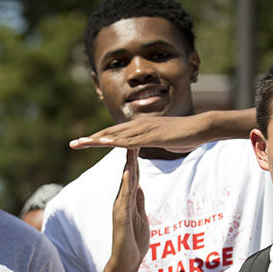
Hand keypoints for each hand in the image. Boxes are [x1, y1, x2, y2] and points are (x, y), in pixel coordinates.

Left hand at [70, 116, 209, 152]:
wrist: (200, 127)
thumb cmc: (184, 135)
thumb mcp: (161, 139)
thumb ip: (149, 141)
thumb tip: (142, 146)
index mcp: (139, 127)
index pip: (114, 133)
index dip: (97, 138)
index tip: (82, 143)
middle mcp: (138, 125)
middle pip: (109, 132)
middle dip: (90, 139)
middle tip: (72, 144)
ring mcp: (144, 129)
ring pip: (115, 135)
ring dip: (97, 140)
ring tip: (80, 143)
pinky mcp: (152, 136)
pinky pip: (130, 140)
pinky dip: (115, 142)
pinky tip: (103, 144)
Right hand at [108, 148, 148, 271]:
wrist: (126, 263)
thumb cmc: (133, 242)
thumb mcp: (140, 217)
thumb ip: (138, 202)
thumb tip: (139, 186)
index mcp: (128, 200)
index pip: (133, 175)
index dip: (136, 159)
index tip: (140, 141)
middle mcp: (121, 200)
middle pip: (128, 174)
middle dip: (131, 155)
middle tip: (134, 135)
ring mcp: (120, 208)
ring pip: (125, 182)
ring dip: (128, 165)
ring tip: (130, 147)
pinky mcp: (121, 217)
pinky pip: (124, 197)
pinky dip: (126, 183)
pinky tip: (128, 172)